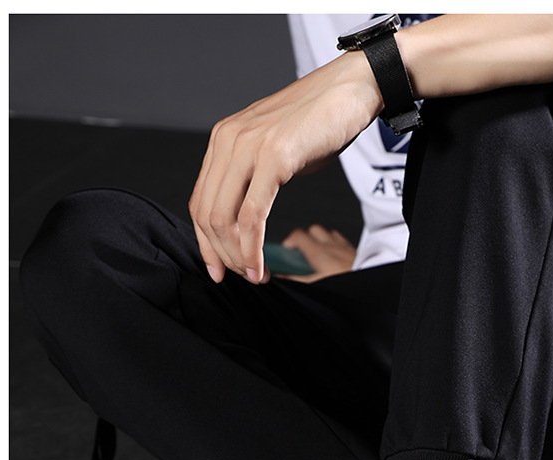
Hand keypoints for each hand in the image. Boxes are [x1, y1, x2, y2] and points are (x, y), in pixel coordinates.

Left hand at [189, 51, 381, 284]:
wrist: (353, 88)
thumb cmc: (321, 122)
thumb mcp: (276, 149)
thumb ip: (255, 177)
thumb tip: (248, 220)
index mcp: (224, 140)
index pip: (200, 201)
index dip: (206, 243)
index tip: (220, 270)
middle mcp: (228, 141)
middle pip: (207, 214)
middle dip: (222, 255)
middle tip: (243, 277)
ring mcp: (249, 147)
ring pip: (225, 218)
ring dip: (238, 256)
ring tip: (256, 276)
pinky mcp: (274, 158)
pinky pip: (253, 216)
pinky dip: (253, 248)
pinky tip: (260, 265)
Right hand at [279, 225, 356, 281]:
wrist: (368, 282)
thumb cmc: (344, 281)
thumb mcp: (315, 283)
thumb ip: (296, 279)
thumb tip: (282, 277)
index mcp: (318, 251)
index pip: (298, 234)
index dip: (289, 241)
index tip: (286, 251)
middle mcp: (331, 244)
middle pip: (313, 230)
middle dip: (305, 238)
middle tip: (302, 253)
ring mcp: (344, 246)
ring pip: (329, 233)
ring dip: (321, 240)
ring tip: (318, 255)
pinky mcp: (354, 250)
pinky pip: (343, 240)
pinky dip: (336, 245)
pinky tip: (336, 257)